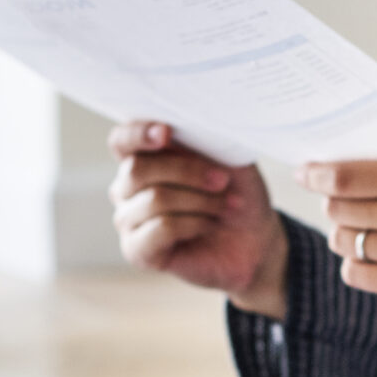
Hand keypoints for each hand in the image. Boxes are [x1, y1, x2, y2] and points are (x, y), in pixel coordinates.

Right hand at [108, 121, 286, 319]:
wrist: (255, 238)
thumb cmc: (236, 192)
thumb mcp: (224, 156)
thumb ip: (197, 137)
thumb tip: (175, 125)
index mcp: (143, 158)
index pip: (121, 141)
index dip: (138, 133)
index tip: (166, 133)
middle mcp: (127, 188)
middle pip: (138, 169)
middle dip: (187, 172)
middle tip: (223, 180)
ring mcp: (128, 220)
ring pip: (155, 199)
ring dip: (200, 201)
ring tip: (228, 205)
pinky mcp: (138, 251)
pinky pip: (160, 229)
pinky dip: (194, 224)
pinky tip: (210, 224)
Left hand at [296, 146, 376, 297]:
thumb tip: (357, 155)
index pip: (345, 177)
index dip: (316, 174)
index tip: (305, 172)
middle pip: (340, 209)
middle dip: (333, 200)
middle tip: (340, 196)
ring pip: (346, 241)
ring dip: (344, 230)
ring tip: (359, 224)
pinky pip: (358, 275)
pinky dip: (355, 262)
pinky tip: (368, 251)